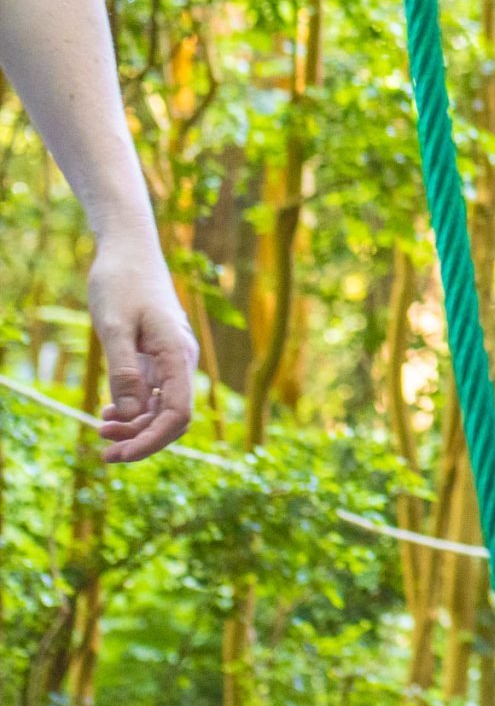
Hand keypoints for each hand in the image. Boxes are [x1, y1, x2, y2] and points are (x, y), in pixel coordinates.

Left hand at [88, 241, 196, 461]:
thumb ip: (125, 371)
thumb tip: (133, 414)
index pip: (177, 414)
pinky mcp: (160, 354)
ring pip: (163, 407)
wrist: (129, 250)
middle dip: (141, 438)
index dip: (151, 441)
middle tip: (103, 451)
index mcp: (177, 355)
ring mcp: (172, 358)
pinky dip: (134, 408)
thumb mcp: (114, 327)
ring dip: (135, 426)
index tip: (119, 455)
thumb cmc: (120, 283)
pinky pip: (155, 392)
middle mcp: (182, 360)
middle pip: (173, 417)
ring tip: (100, 429)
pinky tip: (110, 411)